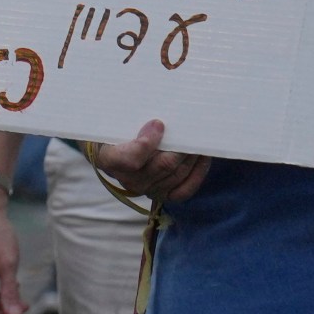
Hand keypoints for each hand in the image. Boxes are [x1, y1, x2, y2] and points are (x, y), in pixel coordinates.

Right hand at [90, 119, 209, 203]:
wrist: (114, 152)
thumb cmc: (116, 132)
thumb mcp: (114, 123)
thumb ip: (130, 119)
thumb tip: (158, 118)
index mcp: (111, 159)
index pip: (130, 159)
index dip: (147, 144)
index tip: (158, 123)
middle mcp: (129, 180)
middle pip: (162, 166)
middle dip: (181, 147)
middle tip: (193, 130)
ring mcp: (147, 189)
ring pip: (176, 174)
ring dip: (192, 156)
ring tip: (201, 139)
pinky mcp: (162, 195)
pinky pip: (184, 189)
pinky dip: (197, 173)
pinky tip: (202, 158)